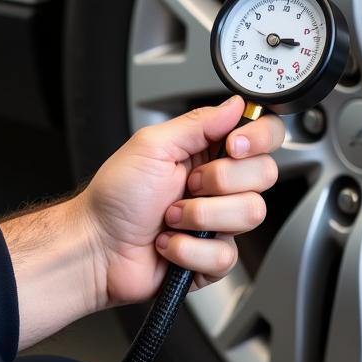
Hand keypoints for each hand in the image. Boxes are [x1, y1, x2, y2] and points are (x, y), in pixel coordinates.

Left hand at [77, 96, 283, 306]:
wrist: (96, 248)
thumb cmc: (114, 197)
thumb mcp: (152, 145)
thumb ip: (199, 122)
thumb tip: (236, 104)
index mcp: (209, 151)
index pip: (264, 135)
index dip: (259, 138)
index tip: (234, 145)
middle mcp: (220, 184)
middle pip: (265, 174)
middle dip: (220, 181)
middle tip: (188, 184)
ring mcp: (219, 221)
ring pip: (251, 214)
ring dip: (200, 216)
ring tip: (171, 217)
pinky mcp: (213, 257)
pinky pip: (226, 254)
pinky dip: (189, 249)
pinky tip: (169, 242)